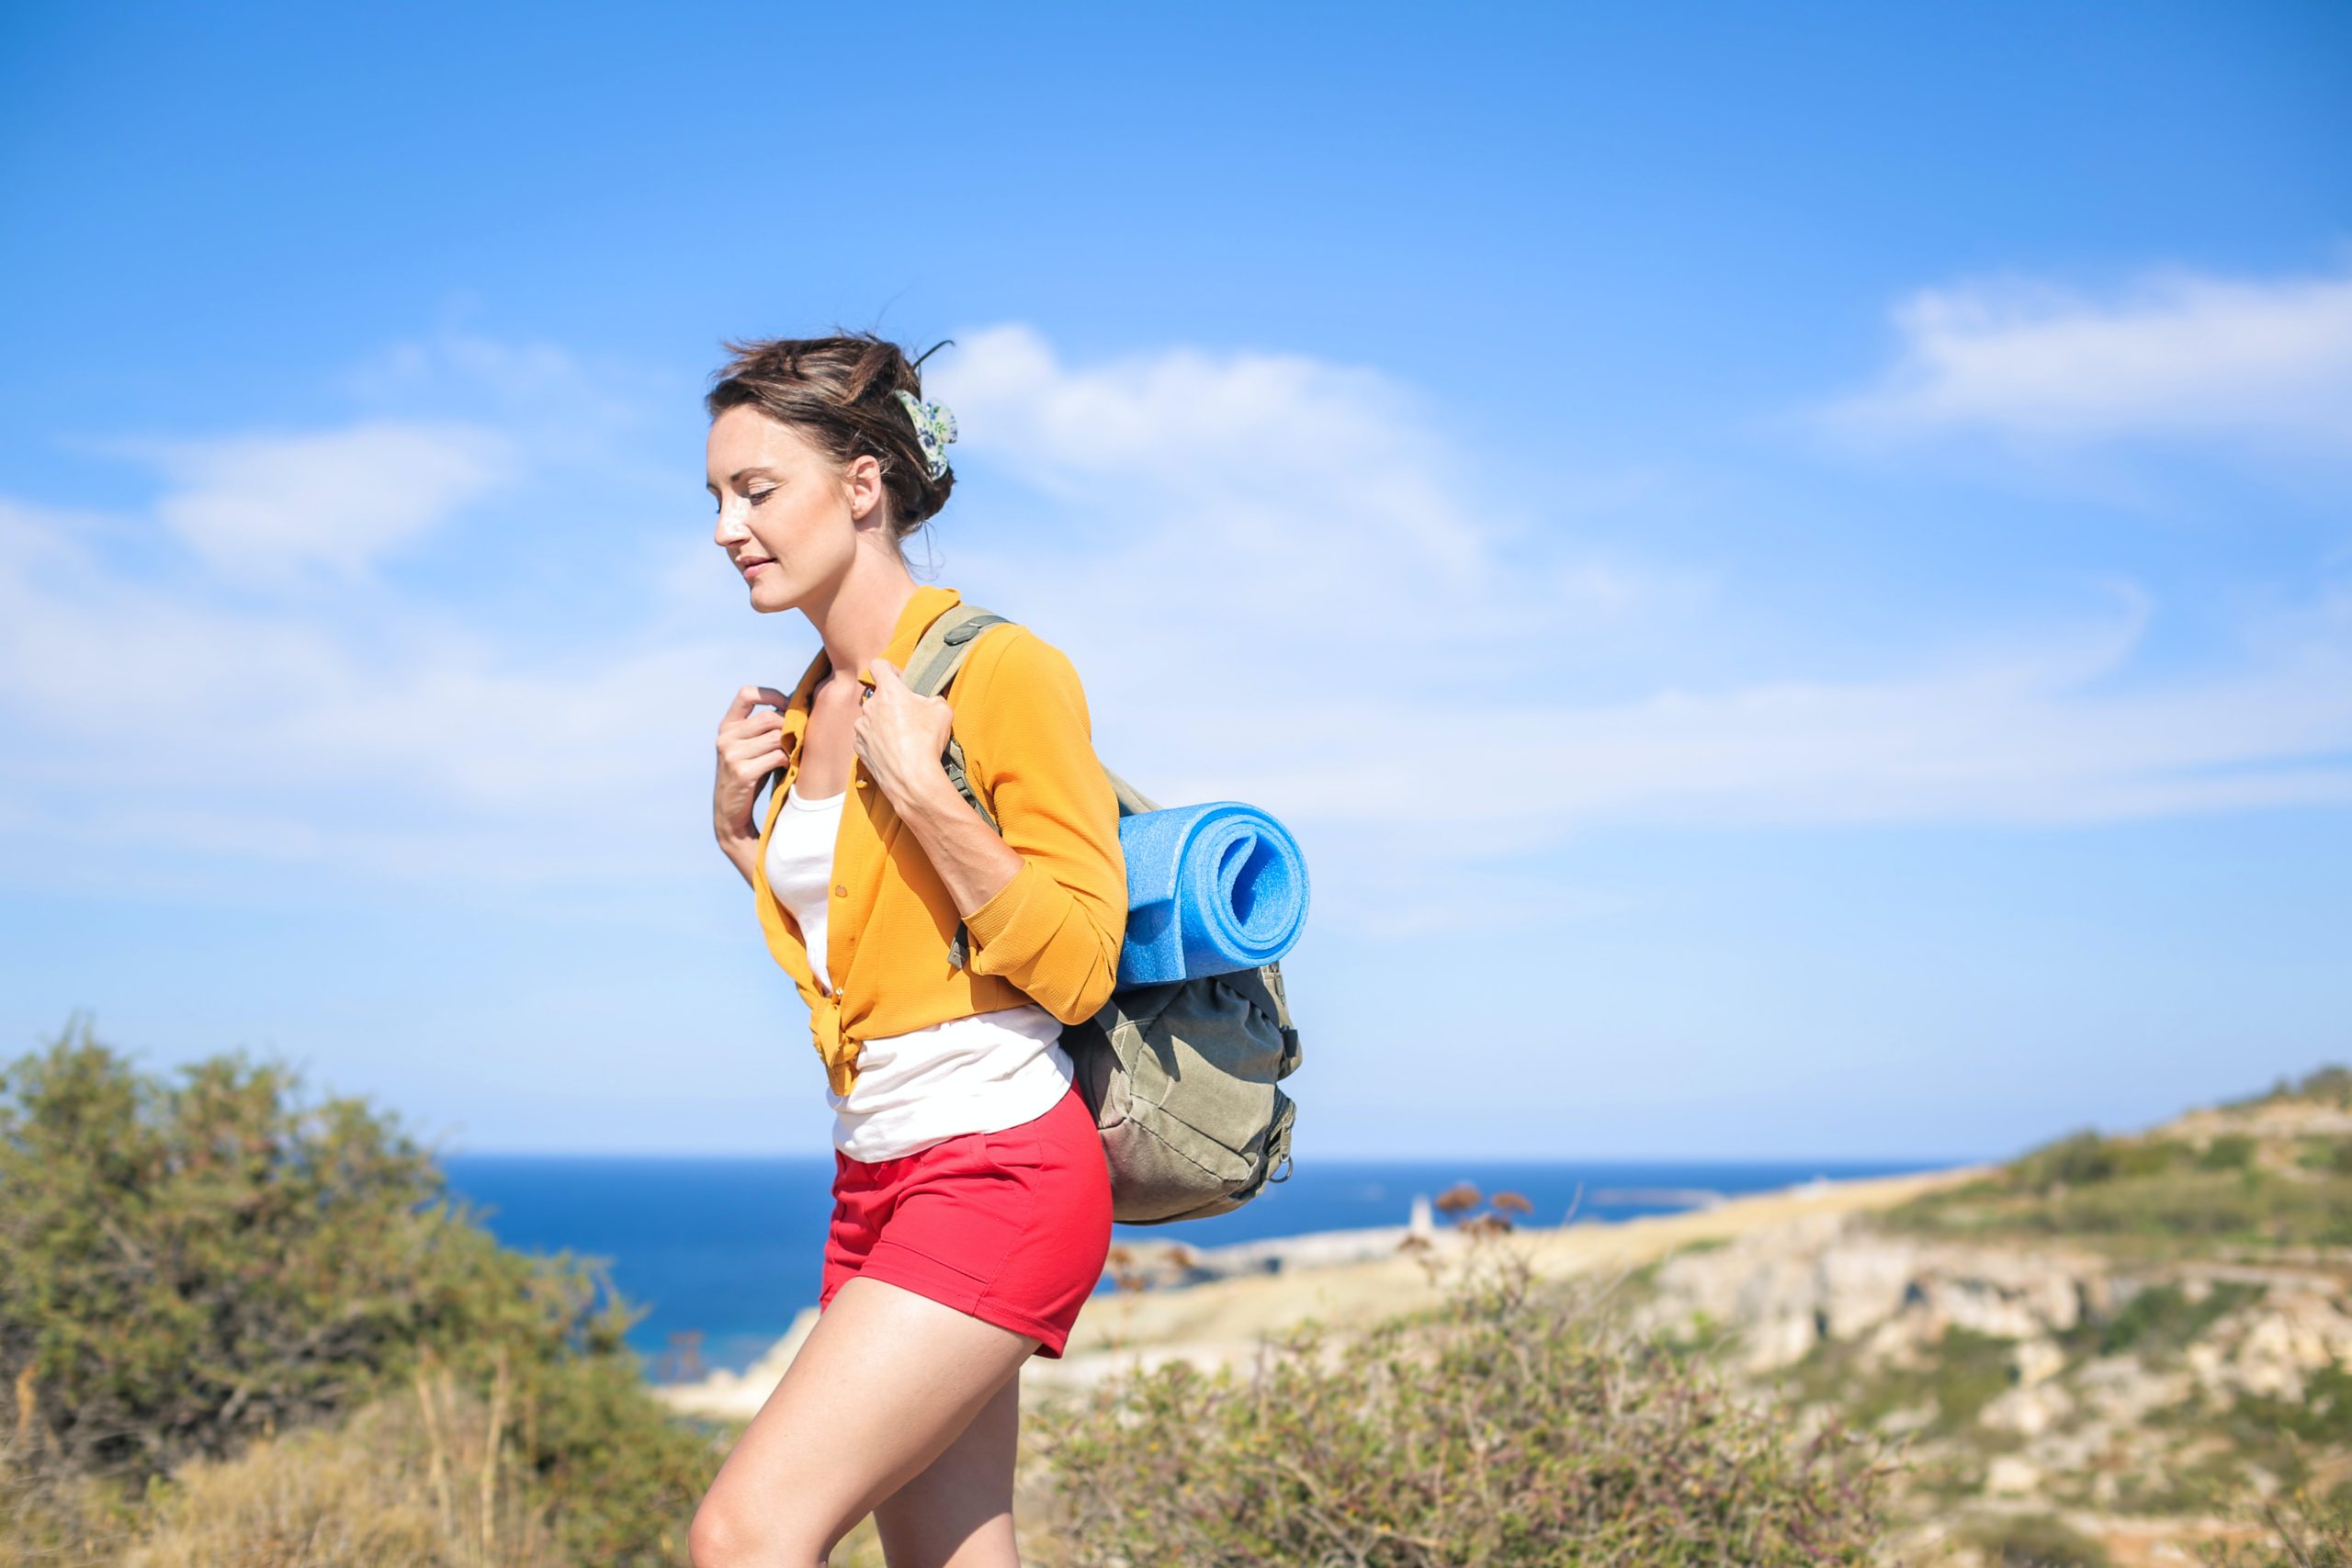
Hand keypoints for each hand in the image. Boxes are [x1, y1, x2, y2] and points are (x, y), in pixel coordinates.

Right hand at [714, 683, 792, 845]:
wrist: (731, 813)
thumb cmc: (749, 775)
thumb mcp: (751, 747)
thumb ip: (764, 728)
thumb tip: (797, 705)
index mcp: (727, 726)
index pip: (747, 693)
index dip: (771, 695)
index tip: (786, 706)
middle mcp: (725, 737)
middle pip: (769, 717)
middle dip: (787, 727)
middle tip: (795, 740)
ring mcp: (731, 754)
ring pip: (774, 737)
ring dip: (789, 746)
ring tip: (791, 754)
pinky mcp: (741, 772)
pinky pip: (776, 756)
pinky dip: (787, 760)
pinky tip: (786, 766)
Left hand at [852, 657, 955, 810]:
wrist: (912, 778)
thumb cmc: (927, 741)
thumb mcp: (943, 710)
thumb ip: (933, 698)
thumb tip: (929, 702)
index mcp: (888, 692)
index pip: (879, 665)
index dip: (890, 669)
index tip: (900, 681)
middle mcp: (869, 706)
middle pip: (877, 696)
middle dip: (891, 703)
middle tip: (908, 717)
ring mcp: (861, 728)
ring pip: (871, 718)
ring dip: (883, 723)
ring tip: (901, 738)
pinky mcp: (859, 748)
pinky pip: (867, 738)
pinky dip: (877, 741)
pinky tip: (892, 751)